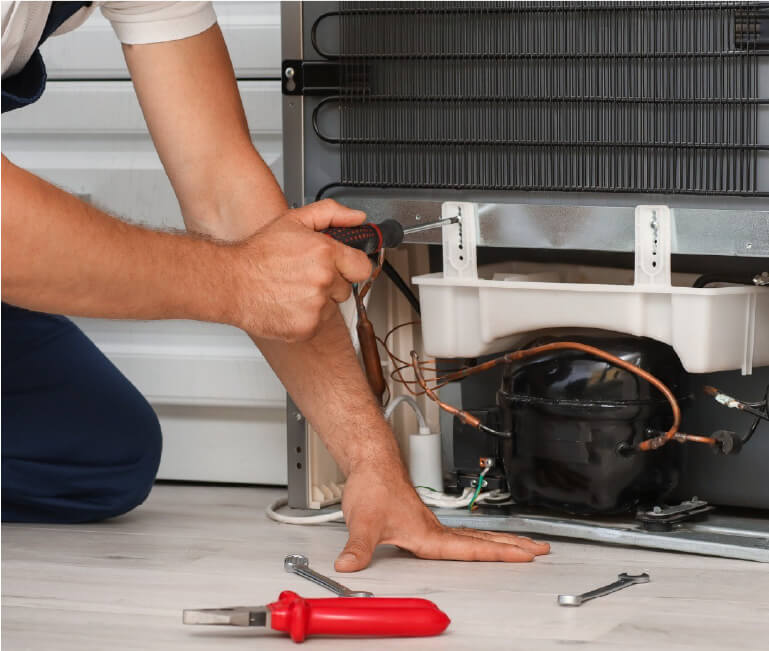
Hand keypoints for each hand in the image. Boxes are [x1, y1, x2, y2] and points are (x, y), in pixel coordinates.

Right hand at [228, 199, 372, 341]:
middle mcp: (324, 280)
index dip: (352, 266)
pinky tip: (288, 303)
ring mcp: (316, 306)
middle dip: (330, 282)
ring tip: (293, 289)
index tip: (343, 267)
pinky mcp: (307, 327)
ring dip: (318, 301)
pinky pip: (318, 323)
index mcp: (325, 253)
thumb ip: (331, 214)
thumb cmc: (258, 254)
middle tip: (305, 276)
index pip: (363, 267)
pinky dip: (306, 317)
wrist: (230, 282)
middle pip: (345, 288)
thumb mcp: (294, 221)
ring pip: (332, 307)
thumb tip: (358, 218)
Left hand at [334, 467, 549, 571]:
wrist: (371, 463)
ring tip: (525, 546)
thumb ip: (358, 548)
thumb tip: (350, 566)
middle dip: (513, 546)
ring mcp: (433, 524)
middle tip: (542, 548)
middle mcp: (435, 529)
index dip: (500, 553)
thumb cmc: (373, 486)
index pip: (472, 548)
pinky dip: (481, 539)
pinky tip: (483, 543)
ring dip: (501, 541)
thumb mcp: (363, 522)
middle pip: (483, 540)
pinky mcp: (426, 521)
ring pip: (475, 535)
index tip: (526, 555)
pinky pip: (462, 534)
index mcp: (428, 534)